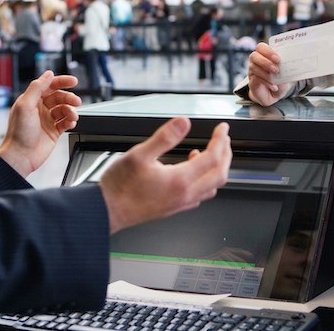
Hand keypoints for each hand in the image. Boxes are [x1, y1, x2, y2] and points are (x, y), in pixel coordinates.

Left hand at [0, 70, 81, 177]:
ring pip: (64, 110)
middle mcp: (40, 109)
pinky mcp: (54, 132)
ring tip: (73, 116)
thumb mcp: (25, 105)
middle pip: (59, 97)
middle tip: (76, 101)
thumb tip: (48, 74)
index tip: (73, 81)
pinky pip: (66, 122)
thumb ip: (37, 87)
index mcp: (32, 100)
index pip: (49, 86)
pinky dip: (71, 121)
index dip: (62, 82)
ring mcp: (47, 120)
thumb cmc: (19, 133)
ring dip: (71, 111)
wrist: (21, 156)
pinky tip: (71, 123)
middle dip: (69, 98)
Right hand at [99, 117, 231, 232]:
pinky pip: (200, 194)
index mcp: (180, 180)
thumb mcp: (139, 155)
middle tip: (223, 139)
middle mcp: (185, 194)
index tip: (222, 128)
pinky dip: (205, 180)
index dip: (220, 140)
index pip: (213, 158)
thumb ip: (164, 138)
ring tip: (211, 152)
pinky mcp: (174, 208)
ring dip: (217, 168)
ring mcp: (181, 203)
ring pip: (212, 186)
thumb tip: (183, 122)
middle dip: (226, 154)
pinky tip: (192, 170)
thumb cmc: (119, 186)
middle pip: (220, 174)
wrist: (107, 212)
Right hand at [247, 42, 291, 105]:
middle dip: (265, 62)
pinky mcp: (251, 81)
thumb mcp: (286, 72)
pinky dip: (266, 82)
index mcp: (265, 54)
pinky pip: (256, 79)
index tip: (278, 59)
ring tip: (275, 78)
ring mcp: (252, 71)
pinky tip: (274, 87)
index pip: (261, 47)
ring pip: (253, 67)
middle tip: (276, 69)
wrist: (275, 93)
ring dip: (266, 73)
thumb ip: (286, 65)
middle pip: (254, 55)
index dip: (268, 51)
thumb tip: (291, 62)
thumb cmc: (280, 79)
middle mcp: (256, 61)